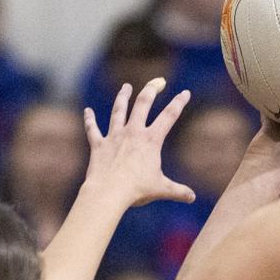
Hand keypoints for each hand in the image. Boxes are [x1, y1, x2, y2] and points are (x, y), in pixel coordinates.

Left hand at [83, 78, 194, 206]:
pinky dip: (90, 120)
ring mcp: (114, 136)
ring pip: (118, 110)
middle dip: (151, 90)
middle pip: (143, 104)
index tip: (185, 93)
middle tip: (157, 82)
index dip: (179, 103)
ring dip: (123, 97)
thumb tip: (192, 198)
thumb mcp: (161, 190)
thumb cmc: (137, 190)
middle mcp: (133, 132)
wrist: (110, 191)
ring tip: (126, 87)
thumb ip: (178, 191)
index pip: (169, 116)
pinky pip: (93, 129)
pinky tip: (87, 111)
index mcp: (151, 140)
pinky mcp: (99, 145)